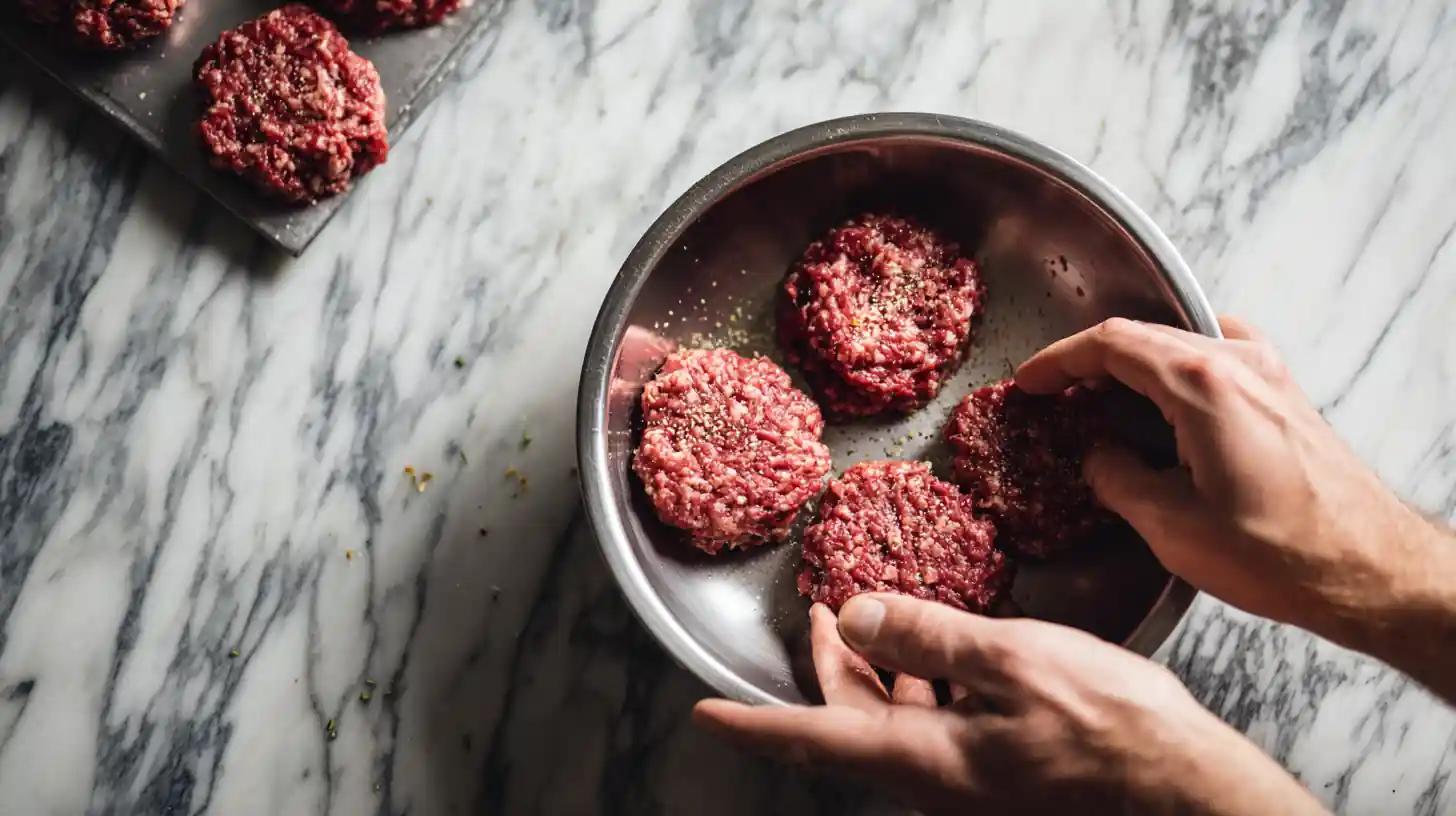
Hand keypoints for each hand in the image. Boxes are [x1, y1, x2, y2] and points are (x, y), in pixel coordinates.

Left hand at [696, 596, 1322, 814]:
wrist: (1187, 791)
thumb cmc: (1111, 729)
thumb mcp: (1014, 662)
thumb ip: (928, 637)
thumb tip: (855, 615)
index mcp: (923, 760)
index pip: (812, 740)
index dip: (754, 724)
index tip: (708, 715)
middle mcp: (934, 782)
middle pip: (850, 724)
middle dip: (827, 668)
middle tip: (819, 612)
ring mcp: (968, 784)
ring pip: (893, 725)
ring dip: (876, 672)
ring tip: (870, 617)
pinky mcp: (1000, 775)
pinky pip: (937, 729)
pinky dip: (926, 685)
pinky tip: (945, 651)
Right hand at [1017, 317, 1455, 697]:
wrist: (1370, 569)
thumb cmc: (1279, 553)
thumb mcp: (1170, 526)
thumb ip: (1116, 479)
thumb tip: (1099, 458)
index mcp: (1201, 385)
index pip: (1111, 344)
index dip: (1059, 360)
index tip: (1029, 381)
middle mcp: (1238, 363)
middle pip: (1143, 336)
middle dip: (1089, 362)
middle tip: (1054, 394)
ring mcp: (1267, 373)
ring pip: (1178, 344)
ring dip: (1132, 366)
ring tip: (1099, 404)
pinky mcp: (1284, 394)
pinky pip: (1213, 358)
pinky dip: (1173, 372)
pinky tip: (1163, 408)